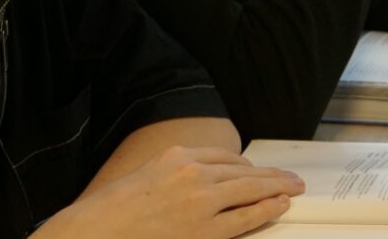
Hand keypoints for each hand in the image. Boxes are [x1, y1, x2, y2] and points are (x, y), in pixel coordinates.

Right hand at [35, 145, 303, 238]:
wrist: (94, 234)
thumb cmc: (113, 212)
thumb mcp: (146, 176)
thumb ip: (176, 174)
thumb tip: (205, 181)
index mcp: (176, 156)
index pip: (223, 157)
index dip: (246, 165)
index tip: (257, 170)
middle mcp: (192, 173)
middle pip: (243, 171)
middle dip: (271, 175)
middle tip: (291, 177)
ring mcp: (200, 202)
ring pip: (249, 190)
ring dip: (275, 189)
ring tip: (293, 189)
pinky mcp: (204, 232)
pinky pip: (244, 219)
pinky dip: (265, 210)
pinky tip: (278, 206)